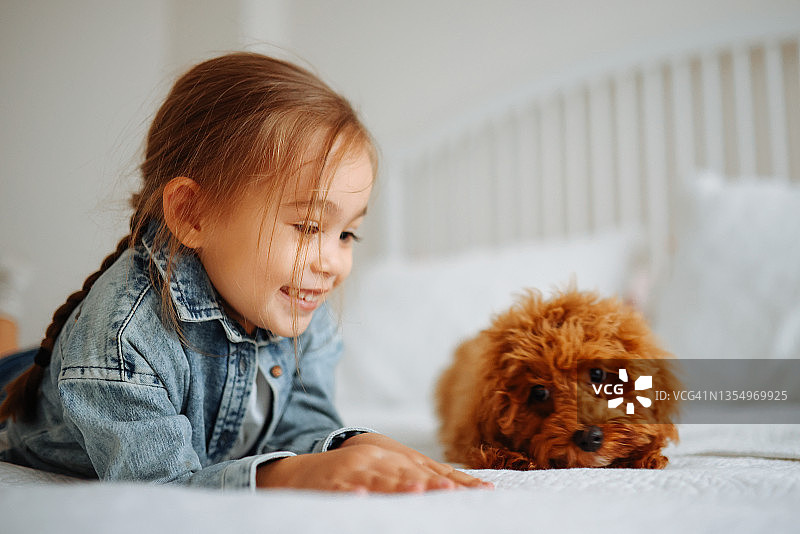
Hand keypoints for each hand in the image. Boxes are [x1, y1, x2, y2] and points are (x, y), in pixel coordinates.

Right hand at [256, 433, 493, 492]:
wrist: (300, 471)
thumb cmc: (350, 473)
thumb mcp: (382, 471)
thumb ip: (415, 477)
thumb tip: (457, 486)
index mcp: (390, 459)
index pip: (426, 470)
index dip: (451, 480)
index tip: (476, 491)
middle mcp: (374, 462)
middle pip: (406, 473)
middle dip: (429, 482)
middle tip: (451, 491)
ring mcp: (353, 472)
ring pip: (377, 479)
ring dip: (396, 485)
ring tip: (415, 491)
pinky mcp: (331, 484)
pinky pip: (342, 491)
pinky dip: (352, 494)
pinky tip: (362, 497)